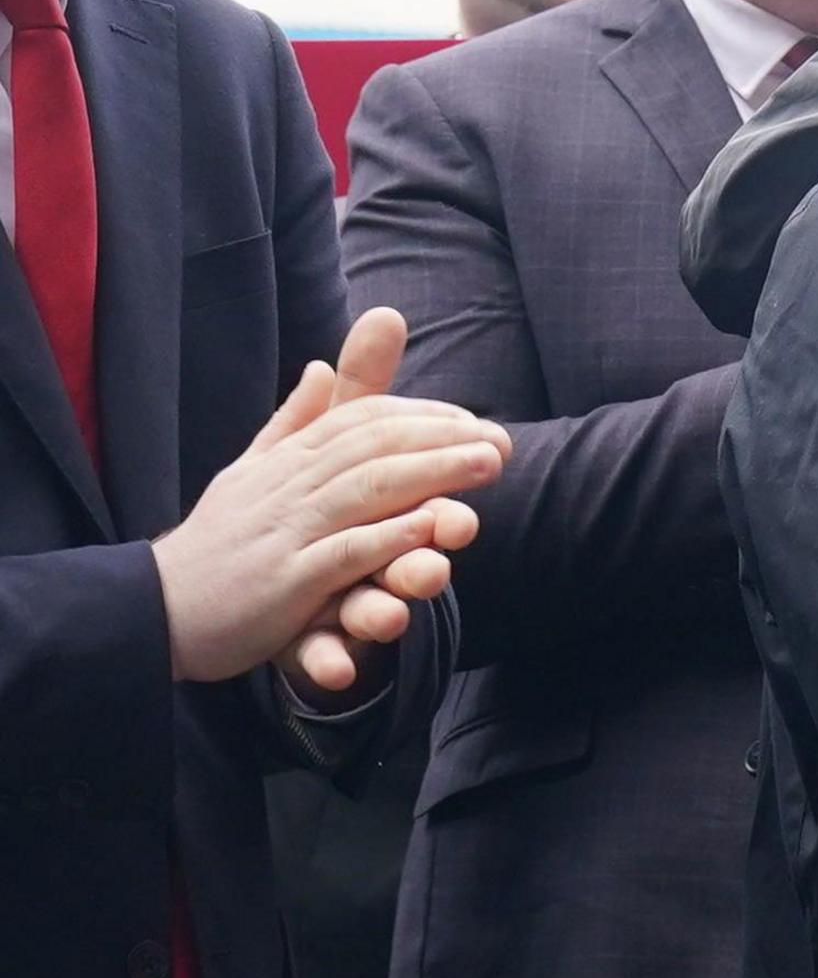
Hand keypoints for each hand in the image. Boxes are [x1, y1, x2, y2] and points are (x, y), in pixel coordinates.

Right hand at [152, 309, 505, 685]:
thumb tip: (320, 367)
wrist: (155, 610)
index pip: (362, 420)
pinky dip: (386, 538)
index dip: (422, 416)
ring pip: (367, 492)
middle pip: (375, 447)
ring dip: (431, 475)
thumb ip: (294, 424)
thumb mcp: (253, 473)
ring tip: (486, 466)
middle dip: (442, 438)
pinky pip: (342, 554)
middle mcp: (289, 487)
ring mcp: (287, 532)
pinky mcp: (285, 583)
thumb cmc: (217, 541)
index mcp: (287, 460)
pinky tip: (430, 527)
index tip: (472, 422)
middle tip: (501, 439)